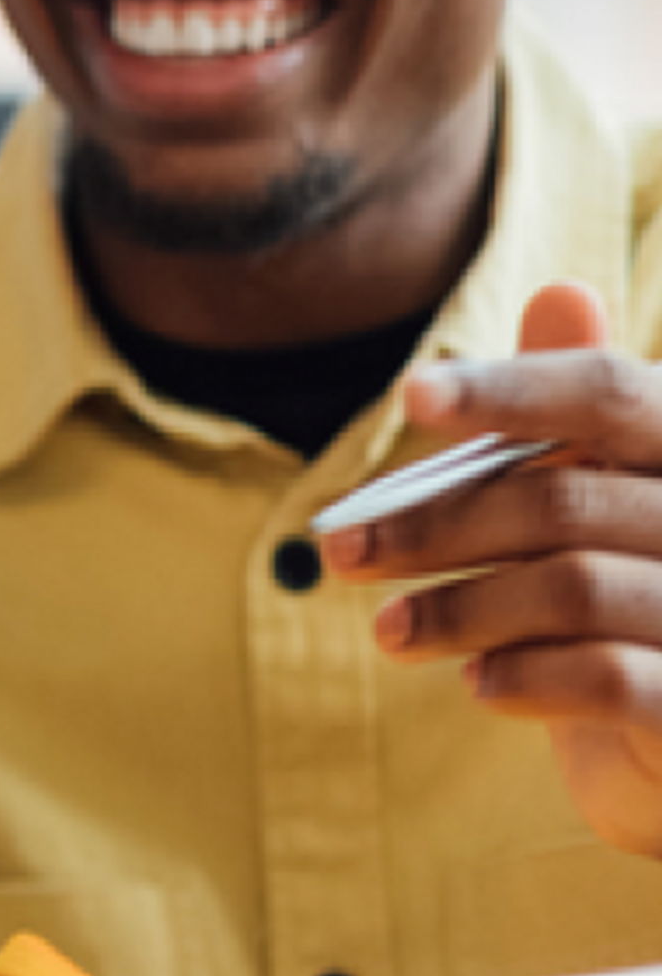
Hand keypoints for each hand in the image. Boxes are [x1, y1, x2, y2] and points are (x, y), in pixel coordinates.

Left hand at [319, 282, 661, 858]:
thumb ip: (578, 415)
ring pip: (571, 587)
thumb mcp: (604, 506)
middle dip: (432, 524)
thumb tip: (561, 290)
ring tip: (390, 631)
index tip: (411, 396)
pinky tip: (478, 684)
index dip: (509, 388)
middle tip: (342, 550)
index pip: (610, 393)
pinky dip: (522, 675)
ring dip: (457, 609)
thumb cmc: (641, 609)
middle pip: (560, 497)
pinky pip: (606, 676)